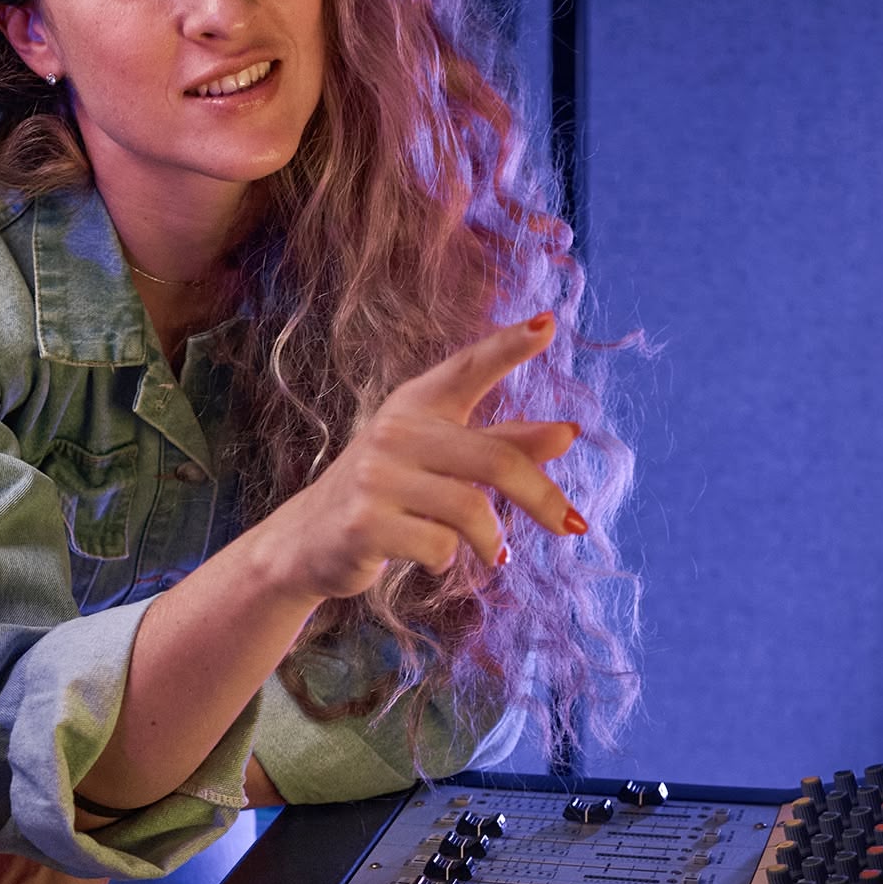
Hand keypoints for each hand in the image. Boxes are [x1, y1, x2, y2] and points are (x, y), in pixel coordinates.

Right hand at [253, 312, 584, 601]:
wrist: (308, 542)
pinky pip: (438, 545)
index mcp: (415, 405)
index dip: (508, 346)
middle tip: (575, 525)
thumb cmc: (387, 494)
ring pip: (470, 510)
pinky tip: (433, 557)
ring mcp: (375, 476)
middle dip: (542, 497)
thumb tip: (569, 433)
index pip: (467, 368)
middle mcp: (394, 431)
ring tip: (496, 553)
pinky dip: (448, 559)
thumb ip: (502, 446)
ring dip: (492, 539)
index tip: (548, 324)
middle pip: (495, 459)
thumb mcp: (442, 463)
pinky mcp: (363, 523)